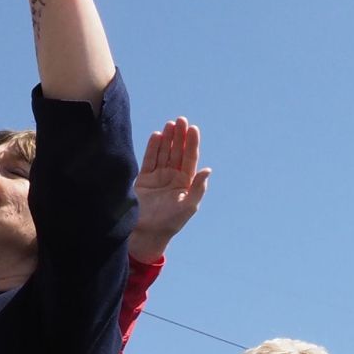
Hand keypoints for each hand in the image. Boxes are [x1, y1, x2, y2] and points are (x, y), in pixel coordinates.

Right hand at [124, 117, 209, 261]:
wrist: (147, 232)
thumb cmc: (171, 222)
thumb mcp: (188, 207)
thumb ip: (198, 188)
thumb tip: (208, 169)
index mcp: (186, 183)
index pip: (190, 158)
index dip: (192, 143)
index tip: (193, 129)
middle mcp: (173, 177)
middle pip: (177, 152)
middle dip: (179, 136)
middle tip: (180, 120)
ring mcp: (159, 177)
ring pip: (164, 153)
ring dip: (167, 139)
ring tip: (170, 124)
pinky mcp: (145, 179)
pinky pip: (149, 159)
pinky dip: (153, 148)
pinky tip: (157, 135)